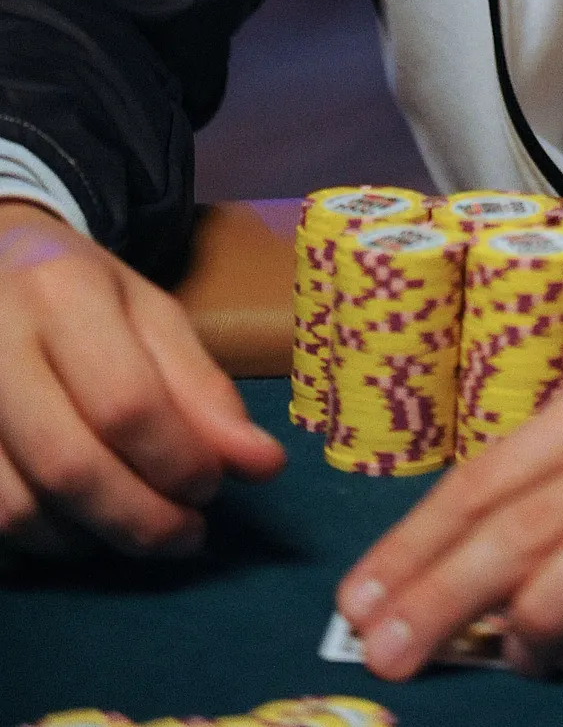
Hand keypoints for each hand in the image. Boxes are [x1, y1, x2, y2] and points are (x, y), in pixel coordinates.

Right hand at [0, 200, 283, 557]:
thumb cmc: (81, 295)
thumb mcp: (152, 316)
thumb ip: (204, 391)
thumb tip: (264, 466)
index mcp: (63, 293)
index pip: (126, 402)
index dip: (177, 460)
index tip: (212, 486)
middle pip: (69, 466)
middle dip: (140, 519)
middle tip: (185, 534)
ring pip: (19, 509)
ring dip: (91, 540)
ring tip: (136, 529)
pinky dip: (40, 543)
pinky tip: (80, 527)